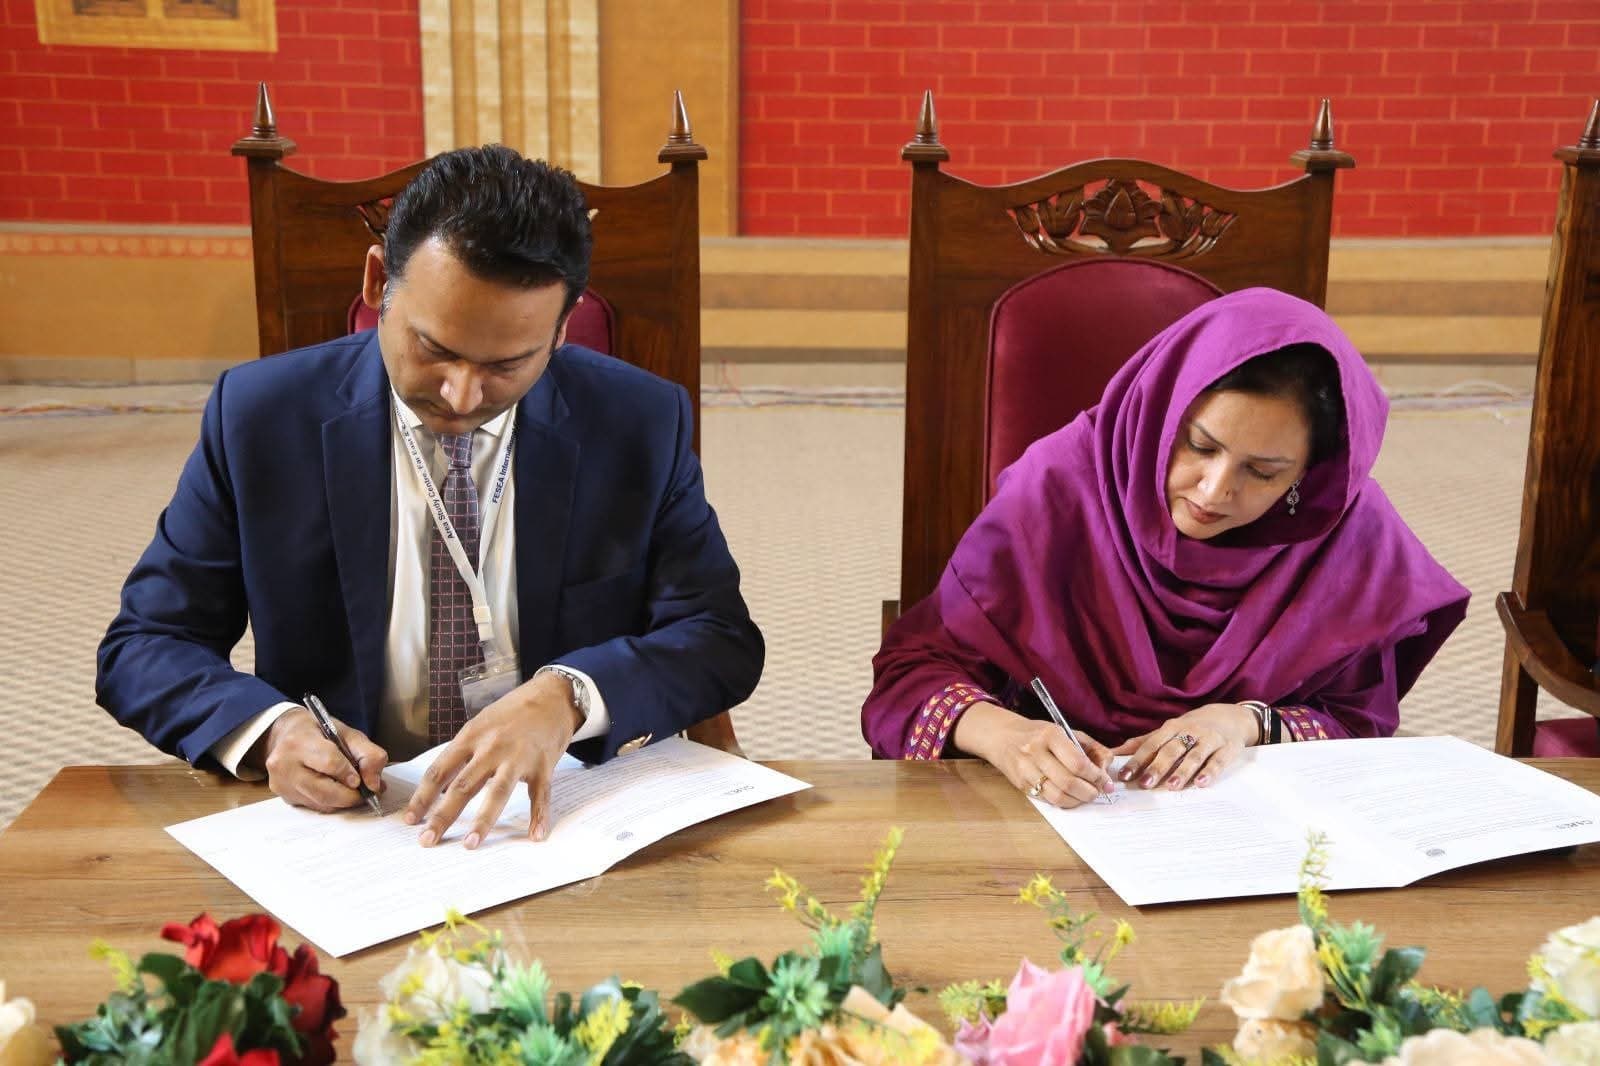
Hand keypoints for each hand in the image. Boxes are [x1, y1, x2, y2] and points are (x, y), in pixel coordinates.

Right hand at [255, 707, 387, 811]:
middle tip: (364, 793)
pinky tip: (335, 791)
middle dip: (350, 796)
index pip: (329, 762)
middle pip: (324, 791)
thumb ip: (368, 755)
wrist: (286, 734)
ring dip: (342, 802)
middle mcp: (284, 763)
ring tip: (353, 791)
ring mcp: (281, 783)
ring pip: (320, 803)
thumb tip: (375, 785)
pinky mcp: (284, 796)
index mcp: (299, 741)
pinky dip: (330, 803)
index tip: (361, 780)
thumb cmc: (319, 732)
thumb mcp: (347, 734)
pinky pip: (313, 806)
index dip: (349, 774)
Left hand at [402, 672, 581, 848]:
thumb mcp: (480, 724)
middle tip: (427, 840)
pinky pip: (540, 796)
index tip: (410, 819)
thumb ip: (463, 753)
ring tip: (470, 843)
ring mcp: (519, 757)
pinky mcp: (543, 766)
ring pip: (497, 793)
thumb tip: (440, 787)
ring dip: (483, 821)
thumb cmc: (511, 713)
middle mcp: (492, 747)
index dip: (422, 797)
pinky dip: (539, 816)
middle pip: (462, 786)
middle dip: (442, 816)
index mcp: (471, 737)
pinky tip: (535, 835)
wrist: (551, 696)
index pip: (439, 771)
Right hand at [953, 701, 1114, 808]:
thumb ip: (1089, 747)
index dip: (1096, 776)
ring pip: (1058, 795)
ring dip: (1078, 800)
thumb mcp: (1064, 731)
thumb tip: (1107, 766)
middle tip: (1098, 792)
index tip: (1106, 782)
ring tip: (1085, 795)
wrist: (1002, 736)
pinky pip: (1048, 800)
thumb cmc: (1038, 734)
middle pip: (1069, 782)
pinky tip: (1071, 796)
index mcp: (1050, 735)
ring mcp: (1026, 770)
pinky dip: (1064, 802)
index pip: (1078, 762)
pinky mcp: (1021, 784)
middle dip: (1090, 791)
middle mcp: (1035, 752)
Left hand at [1112, 703, 1256, 791]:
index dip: (1137, 761)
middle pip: (1171, 750)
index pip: (1151, 745)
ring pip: (1194, 756)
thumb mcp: (1169, 731)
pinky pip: (1218, 761)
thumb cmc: (1193, 727)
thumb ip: (1144, 742)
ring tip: (1172, 785)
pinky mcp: (1227, 748)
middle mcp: (1189, 732)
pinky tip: (1202, 783)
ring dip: (1183, 771)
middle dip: (1157, 767)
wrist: (1231, 717)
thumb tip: (1114, 752)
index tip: (1124, 776)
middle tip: (1145, 784)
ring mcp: (1209, 740)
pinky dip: (1210, 772)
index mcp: (1171, 728)